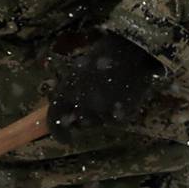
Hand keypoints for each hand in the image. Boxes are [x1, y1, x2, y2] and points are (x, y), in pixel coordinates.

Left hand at [47, 29, 163, 132]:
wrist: (133, 48)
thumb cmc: (103, 53)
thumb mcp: (80, 68)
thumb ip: (71, 89)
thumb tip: (69, 108)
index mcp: (67, 90)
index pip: (56, 118)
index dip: (59, 132)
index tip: (66, 138)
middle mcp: (82, 104)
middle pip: (81, 121)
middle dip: (86, 116)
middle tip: (97, 102)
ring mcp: (102, 110)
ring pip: (100, 121)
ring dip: (103, 114)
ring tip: (113, 93)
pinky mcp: (121, 114)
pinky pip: (117, 120)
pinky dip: (119, 112)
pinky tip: (125, 96)